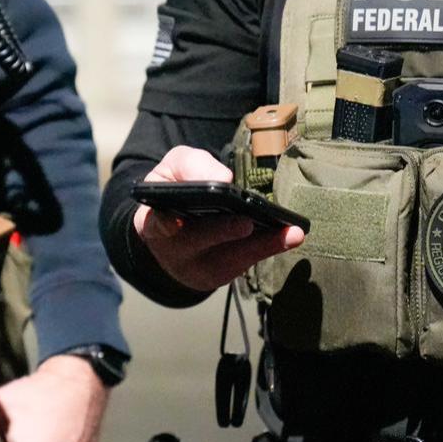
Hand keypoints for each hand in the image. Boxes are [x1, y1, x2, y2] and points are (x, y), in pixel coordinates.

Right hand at [133, 146, 305, 292]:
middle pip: (197, 242)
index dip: (163, 224)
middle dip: (222, 232)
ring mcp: (196, 268)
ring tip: (289, 233)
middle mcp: (173, 251)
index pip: (154, 224)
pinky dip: (268, 249)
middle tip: (246, 223)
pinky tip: (290, 237)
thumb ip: (192, 165)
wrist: (175, 227)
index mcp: (153, 221)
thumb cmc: (176, 191)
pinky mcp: (218, 276)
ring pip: (228, 260)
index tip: (173, 221)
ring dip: (260, 246)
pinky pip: (245, 263)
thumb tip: (223, 178)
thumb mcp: (175, 169)